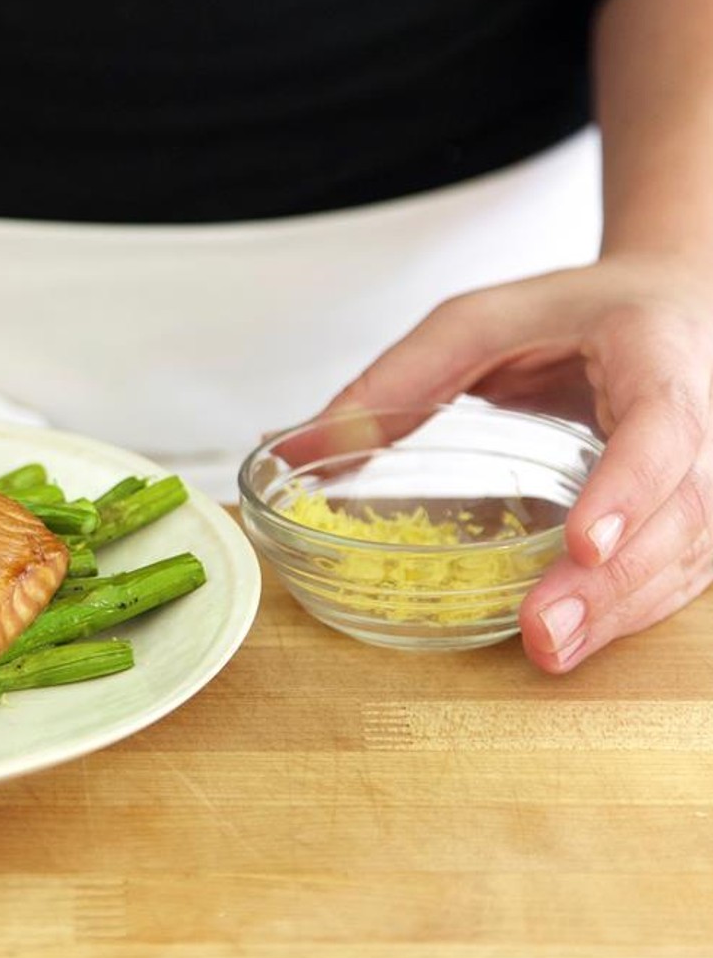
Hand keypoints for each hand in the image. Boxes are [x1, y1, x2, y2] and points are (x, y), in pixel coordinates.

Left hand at [319, 256, 712, 671]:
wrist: (666, 307)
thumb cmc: (569, 313)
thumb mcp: (474, 323)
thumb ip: (392, 382)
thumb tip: (287, 448)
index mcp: (656, 353)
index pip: (661, 425)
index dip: (629, 488)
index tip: (584, 542)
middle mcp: (702, 417)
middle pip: (680, 510)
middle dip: (612, 581)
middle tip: (542, 633)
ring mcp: (707, 472)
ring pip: (687, 554)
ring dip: (620, 612)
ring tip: (550, 651)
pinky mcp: (694, 513)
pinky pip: (681, 570)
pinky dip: (630, 610)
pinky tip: (577, 639)